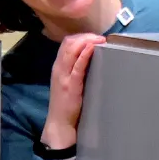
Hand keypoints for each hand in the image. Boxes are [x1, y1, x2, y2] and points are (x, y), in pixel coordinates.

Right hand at [39, 33, 104, 150]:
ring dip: (87, 42)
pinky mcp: (71, 85)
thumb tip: (91, 59)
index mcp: (58, 67)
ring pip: (72, 51)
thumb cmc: (66, 104)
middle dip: (86, 36)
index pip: (66, 43)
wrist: (60, 123)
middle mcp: (59, 68)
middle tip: (100, 37)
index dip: (81, 37)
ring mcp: (63, 76)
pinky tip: (92, 49)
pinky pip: (77, 66)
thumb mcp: (67, 83)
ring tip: (100, 40)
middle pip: (69, 43)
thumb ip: (75, 70)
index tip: (94, 36)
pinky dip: (84, 55)